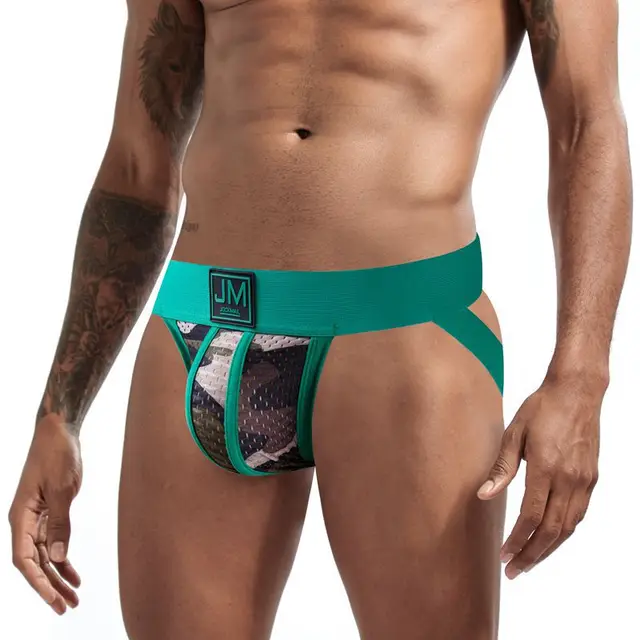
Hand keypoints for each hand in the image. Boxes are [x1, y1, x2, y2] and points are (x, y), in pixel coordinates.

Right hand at [9, 415, 82, 613]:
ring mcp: (35, 519)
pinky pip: (54, 543)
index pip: (23, 560)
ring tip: (73, 599)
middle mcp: (24, 522)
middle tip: (66, 608)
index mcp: (20, 517)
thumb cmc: (56, 455)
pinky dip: (64, 560)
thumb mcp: (61, 488)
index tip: (53, 600)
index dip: (37, 582)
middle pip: (34, 563)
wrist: (58, 433)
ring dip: (58, 577)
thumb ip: (60, 523)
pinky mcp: (49, 513)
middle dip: (49, 587)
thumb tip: (57, 556)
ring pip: (44, 557)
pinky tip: (75, 576)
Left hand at [477, 373, 602, 578]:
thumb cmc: (541, 408)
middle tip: (514, 571)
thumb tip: (484, 496)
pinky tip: (550, 538)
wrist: (576, 392)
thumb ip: (501, 468)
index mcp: (545, 467)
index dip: (516, 540)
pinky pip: (578, 515)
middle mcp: (568, 479)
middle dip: (531, 555)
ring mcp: (583, 481)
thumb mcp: (514, 434)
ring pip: (568, 527)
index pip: (531, 516)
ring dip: (548, 549)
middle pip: (551, 530)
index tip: (503, 556)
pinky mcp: (591, 479)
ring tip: (530, 562)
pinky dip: (564, 532)